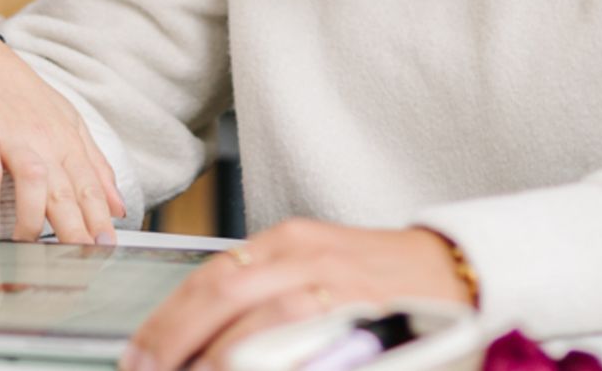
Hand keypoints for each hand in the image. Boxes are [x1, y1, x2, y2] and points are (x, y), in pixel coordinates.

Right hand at [0, 29, 125, 244]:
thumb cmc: (19, 92)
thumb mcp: (64, 121)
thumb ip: (93, 164)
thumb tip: (119, 207)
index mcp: (65, 137)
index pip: (89, 184)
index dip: (99, 218)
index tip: (107, 247)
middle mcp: (41, 137)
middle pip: (66, 188)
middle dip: (76, 228)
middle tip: (80, 259)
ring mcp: (9, 132)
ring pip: (34, 178)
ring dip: (32, 216)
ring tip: (27, 244)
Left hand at [123, 221, 471, 370]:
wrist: (462, 272)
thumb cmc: (382, 279)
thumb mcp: (317, 268)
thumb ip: (265, 294)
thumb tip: (204, 339)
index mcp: (290, 242)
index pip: (210, 279)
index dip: (167, 320)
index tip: (140, 353)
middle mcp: (308, 258)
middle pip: (221, 299)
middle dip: (173, 341)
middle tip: (144, 369)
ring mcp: (336, 289)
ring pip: (257, 327)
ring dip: (215, 360)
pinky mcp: (361, 318)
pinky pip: (299, 346)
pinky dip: (266, 364)